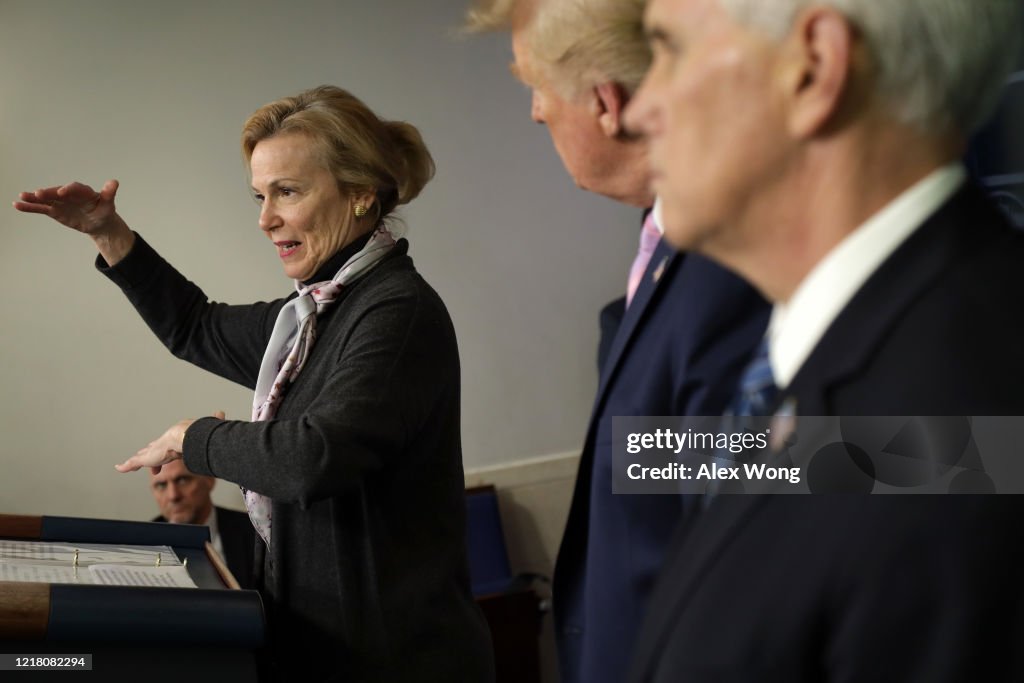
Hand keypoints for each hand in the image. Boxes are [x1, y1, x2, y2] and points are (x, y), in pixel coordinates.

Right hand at [14, 179, 134, 263]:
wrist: (98, 222)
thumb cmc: (104, 211)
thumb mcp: (108, 205)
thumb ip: (109, 194)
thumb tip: (114, 182)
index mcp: (83, 192)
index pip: (75, 188)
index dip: (69, 189)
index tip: (62, 192)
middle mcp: (69, 194)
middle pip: (57, 192)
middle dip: (48, 193)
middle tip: (38, 194)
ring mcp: (60, 202)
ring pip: (46, 199)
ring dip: (34, 198)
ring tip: (22, 196)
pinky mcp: (54, 211)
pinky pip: (41, 208)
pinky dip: (30, 207)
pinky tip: (17, 205)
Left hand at [115, 410, 225, 474]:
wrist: (187, 436)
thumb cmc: (197, 434)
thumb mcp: (206, 428)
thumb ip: (214, 421)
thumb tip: (222, 413)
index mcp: (173, 440)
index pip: (167, 444)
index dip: (164, 447)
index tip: (164, 449)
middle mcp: (162, 444)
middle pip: (152, 449)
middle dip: (149, 453)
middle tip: (144, 454)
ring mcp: (153, 451)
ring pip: (141, 457)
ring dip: (135, 460)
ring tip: (126, 464)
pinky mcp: (146, 458)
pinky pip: (133, 463)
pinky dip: (125, 466)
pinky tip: (119, 467)